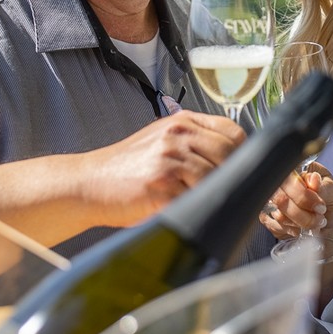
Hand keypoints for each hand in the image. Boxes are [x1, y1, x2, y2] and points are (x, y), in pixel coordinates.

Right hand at [75, 110, 245, 227]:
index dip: (243, 155)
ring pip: (216, 179)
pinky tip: (187, 212)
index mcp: (182, 121)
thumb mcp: (162, 141)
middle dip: (235, 178)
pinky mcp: (161, 186)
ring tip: (204, 205)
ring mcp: (169, 159)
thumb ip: (195, 143)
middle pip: (230, 154)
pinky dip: (196, 209)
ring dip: (215, 196)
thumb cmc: (129, 167)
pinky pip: (195, 200)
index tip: (243, 173)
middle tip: (231, 196)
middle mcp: (177, 134)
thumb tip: (238, 163)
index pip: (233, 132)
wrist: (89, 183)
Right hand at [261, 163, 332, 240]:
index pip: (290, 178)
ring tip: (315, 223)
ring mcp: (274, 198)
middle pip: (280, 197)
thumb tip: (313, 179)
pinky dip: (290, 230)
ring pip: (278, 213)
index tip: (321, 207)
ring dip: (299, 223)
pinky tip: (301, 228)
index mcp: (300, 169)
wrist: (330, 220)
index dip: (303, 195)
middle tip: (320, 217)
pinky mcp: (270, 214)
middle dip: (302, 214)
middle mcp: (283, 182)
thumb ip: (325, 187)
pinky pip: (273, 224)